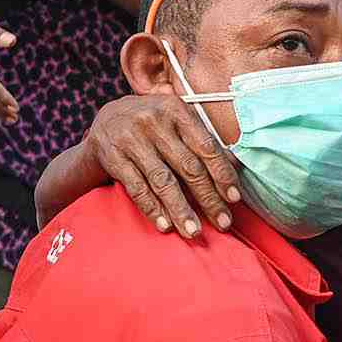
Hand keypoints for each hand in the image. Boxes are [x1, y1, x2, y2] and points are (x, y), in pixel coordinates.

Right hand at [44, 93, 243, 236]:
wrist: (105, 121)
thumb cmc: (153, 126)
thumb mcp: (176, 123)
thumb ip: (202, 141)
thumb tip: (236, 167)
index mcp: (176, 110)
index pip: (206, 146)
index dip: (222, 174)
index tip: (234, 199)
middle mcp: (153, 121)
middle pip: (187, 166)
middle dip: (208, 198)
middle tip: (223, 223)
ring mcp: (131, 138)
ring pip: (162, 180)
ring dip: (180, 210)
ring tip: (194, 232)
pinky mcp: (112, 156)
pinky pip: (137, 188)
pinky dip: (152, 208)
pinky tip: (165, 226)